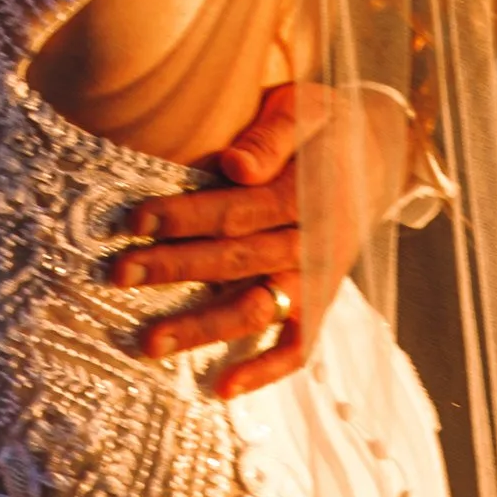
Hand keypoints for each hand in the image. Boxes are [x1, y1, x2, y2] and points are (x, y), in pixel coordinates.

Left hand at [105, 80, 407, 400]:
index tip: (134, 221)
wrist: (378, 154)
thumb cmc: (324, 124)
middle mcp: (312, 243)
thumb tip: (234, 165)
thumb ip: (273, 136)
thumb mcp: (306, 108)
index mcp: (305, 192)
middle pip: (235, 262)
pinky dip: (263, 372)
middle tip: (118, 275)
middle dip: (174, 270)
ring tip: (149, 343)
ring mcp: (317, 279)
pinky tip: (219, 389)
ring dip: (202, 329)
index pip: (236, 210)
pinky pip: (297, 347)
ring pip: (257, 311)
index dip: (184, 216)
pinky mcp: (321, 301)